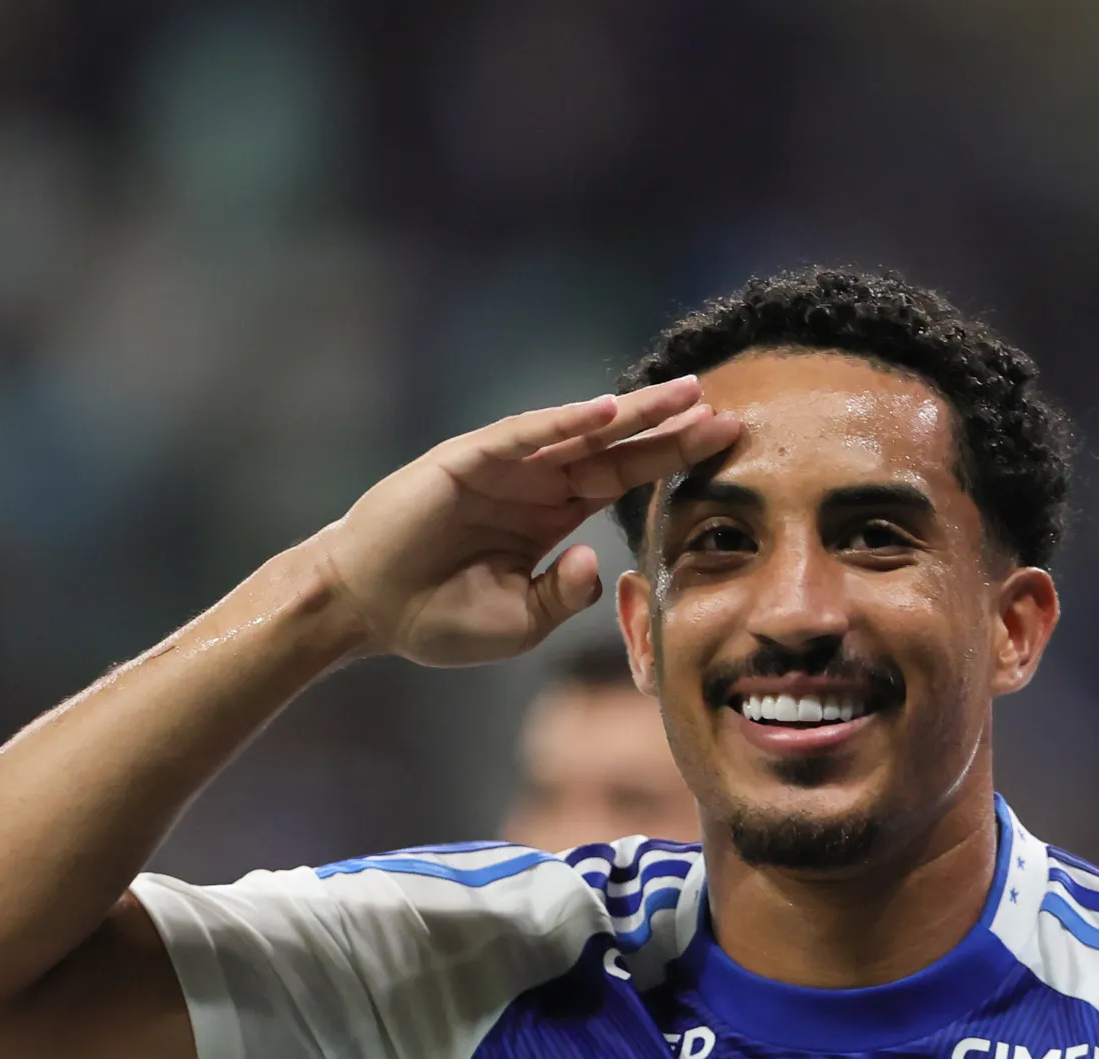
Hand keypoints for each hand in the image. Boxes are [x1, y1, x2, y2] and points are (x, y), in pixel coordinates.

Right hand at [308, 377, 741, 665]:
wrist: (368, 611)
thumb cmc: (438, 618)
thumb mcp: (520, 622)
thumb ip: (565, 596)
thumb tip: (598, 560)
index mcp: (553, 515)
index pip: (626, 480)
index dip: (674, 464)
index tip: (728, 450)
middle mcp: (536, 482)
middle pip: (618, 448)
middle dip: (673, 429)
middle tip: (730, 412)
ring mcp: (504, 467)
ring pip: (580, 431)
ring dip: (633, 413)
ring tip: (685, 395)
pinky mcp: (467, 461)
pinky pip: (523, 436)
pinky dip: (563, 421)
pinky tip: (606, 410)